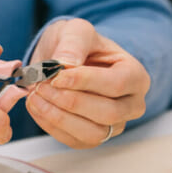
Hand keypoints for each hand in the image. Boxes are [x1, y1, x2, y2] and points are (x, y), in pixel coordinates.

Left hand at [25, 18, 149, 147]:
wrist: (67, 60)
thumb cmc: (79, 45)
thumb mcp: (76, 31)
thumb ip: (73, 43)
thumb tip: (65, 64)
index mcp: (135, 75)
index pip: (116, 84)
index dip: (84, 82)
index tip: (56, 76)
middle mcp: (131, 104)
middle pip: (108, 113)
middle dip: (70, 101)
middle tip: (41, 86)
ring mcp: (115, 125)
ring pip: (93, 133)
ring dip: (59, 117)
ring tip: (36, 96)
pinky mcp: (93, 137)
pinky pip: (75, 141)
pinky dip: (51, 126)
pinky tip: (36, 107)